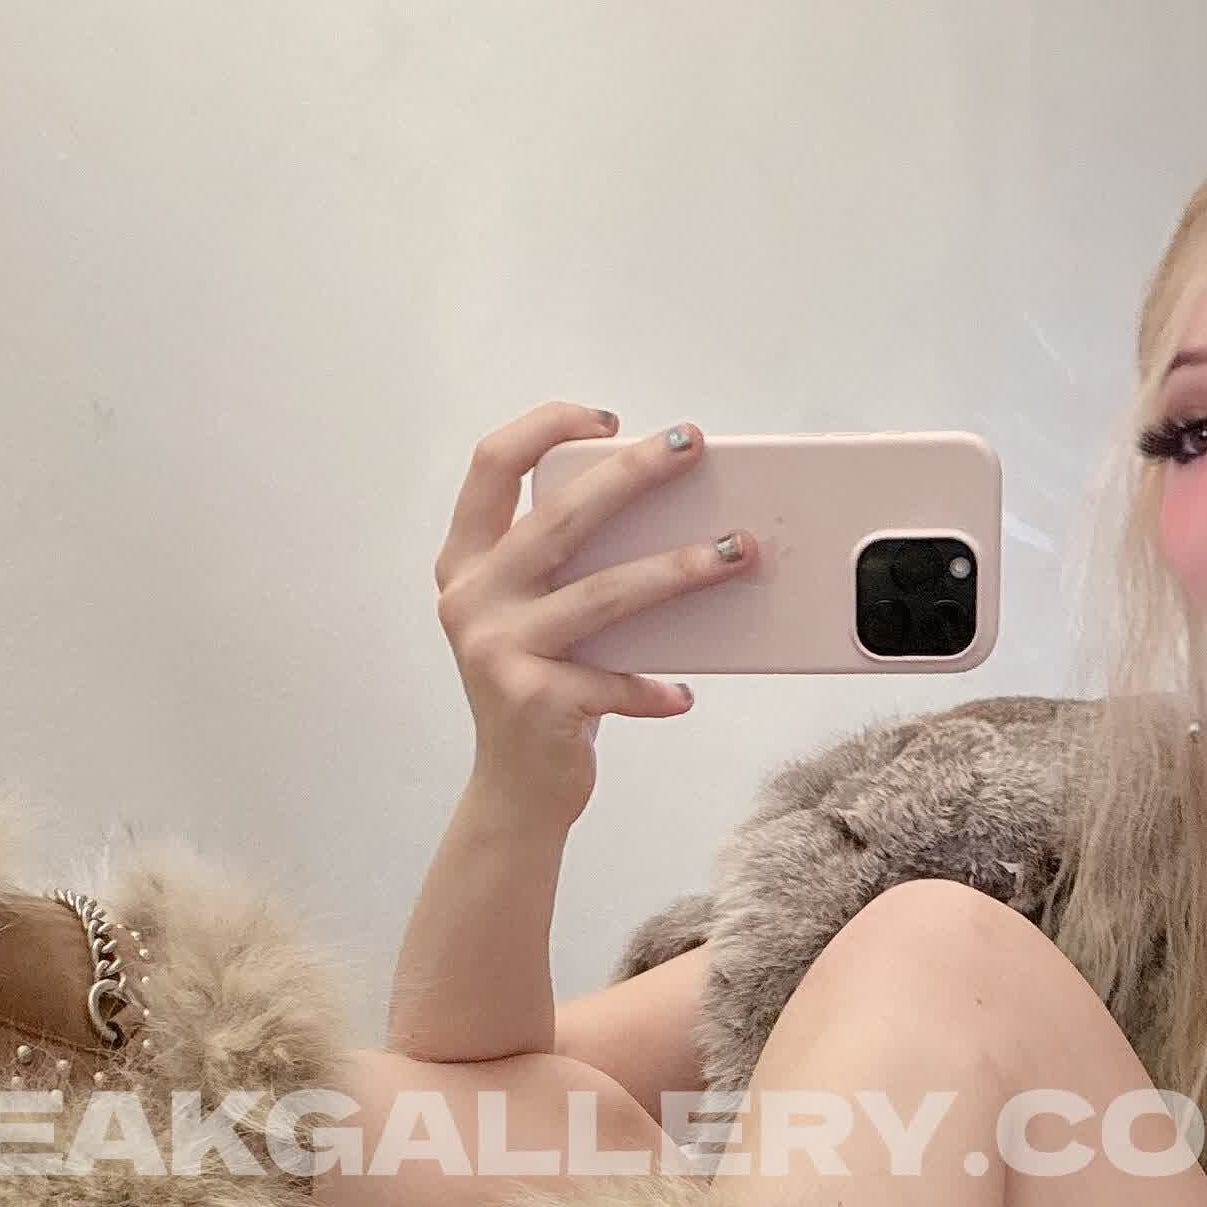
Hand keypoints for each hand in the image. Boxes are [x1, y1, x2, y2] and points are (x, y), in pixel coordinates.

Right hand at [432, 403, 756, 818]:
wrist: (515, 787)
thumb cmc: (541, 685)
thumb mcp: (537, 613)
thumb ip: (569, 564)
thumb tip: (670, 512)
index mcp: (468, 561)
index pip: (493, 463)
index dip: (546, 427)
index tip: (608, 420)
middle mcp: (472, 597)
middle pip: (560, 515)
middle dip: (633, 472)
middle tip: (691, 447)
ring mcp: (497, 649)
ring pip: (604, 593)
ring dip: (679, 569)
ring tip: (738, 551)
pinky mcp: (534, 700)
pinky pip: (614, 683)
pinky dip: (655, 690)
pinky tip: (681, 694)